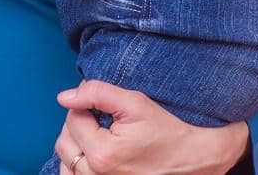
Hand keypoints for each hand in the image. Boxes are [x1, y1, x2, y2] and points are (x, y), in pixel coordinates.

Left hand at [52, 80, 248, 174]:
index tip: (106, 108)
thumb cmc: (166, 130)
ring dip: (76, 144)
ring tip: (98, 135)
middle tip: (102, 119)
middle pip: (64, 141)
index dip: (86, 105)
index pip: (72, 119)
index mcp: (103, 154)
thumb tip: (64, 97)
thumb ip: (96, 94)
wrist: (192, 158)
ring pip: (66, 161)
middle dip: (78, 124)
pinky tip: (93, 152)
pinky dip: (78, 163)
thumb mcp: (135, 103)